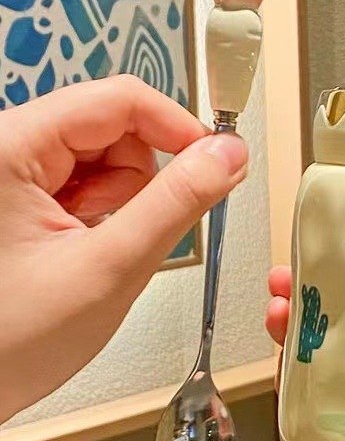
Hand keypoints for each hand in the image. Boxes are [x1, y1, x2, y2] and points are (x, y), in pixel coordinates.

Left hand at [0, 76, 248, 419]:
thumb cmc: (9, 341)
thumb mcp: (111, 268)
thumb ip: (176, 204)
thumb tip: (226, 155)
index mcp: (9, 148)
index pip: (119, 99)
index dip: (178, 128)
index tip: (216, 163)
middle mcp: (5, 148)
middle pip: (113, 124)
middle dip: (142, 178)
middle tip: (132, 231)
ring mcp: (12, 171)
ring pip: (105, 155)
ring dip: (123, 200)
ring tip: (98, 247)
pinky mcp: (20, 193)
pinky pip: (87, 182)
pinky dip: (105, 213)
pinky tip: (86, 247)